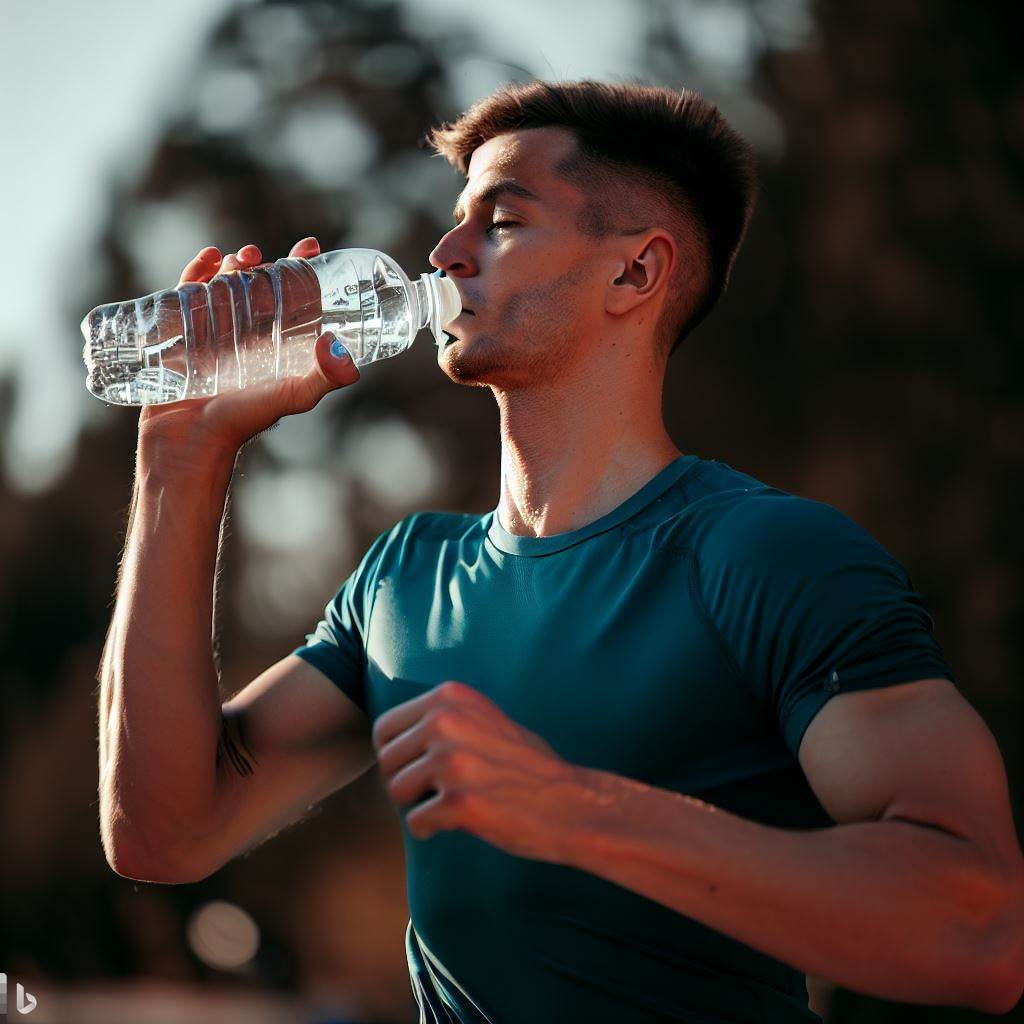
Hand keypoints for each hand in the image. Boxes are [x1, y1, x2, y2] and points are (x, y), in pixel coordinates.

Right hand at [138, 236, 359, 461]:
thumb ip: (324, 377)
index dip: (305, 272)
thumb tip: (343, 349)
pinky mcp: (180, 335)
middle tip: (267, 256)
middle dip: (266, 265)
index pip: (296, 301)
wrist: (188, 442)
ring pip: (225, 286)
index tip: (312, 246)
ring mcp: (213, 335)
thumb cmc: (242, 422)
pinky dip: (196, 271)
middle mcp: (248, 339)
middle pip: (259, 288)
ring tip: (242, 255)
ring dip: (235, 265)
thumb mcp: (292, 396)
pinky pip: (187, 295)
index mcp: (277, 348)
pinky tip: (209, 257)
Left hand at [373, 680, 590, 861]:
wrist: (572, 804)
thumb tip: (388, 736)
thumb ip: (443, 718)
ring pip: (396, 791)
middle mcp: (447, 721)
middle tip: (437, 792)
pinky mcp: (458, 802)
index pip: (385, 728)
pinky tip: (457, 824)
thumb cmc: (528, 767)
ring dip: (418, 805)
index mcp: (451, 696)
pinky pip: (416, 822)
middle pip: (386, 761)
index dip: (396, 755)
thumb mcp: (484, 719)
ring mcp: (452, 761)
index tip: (419, 769)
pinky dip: (430, 830)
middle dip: (405, 782)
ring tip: (450, 804)